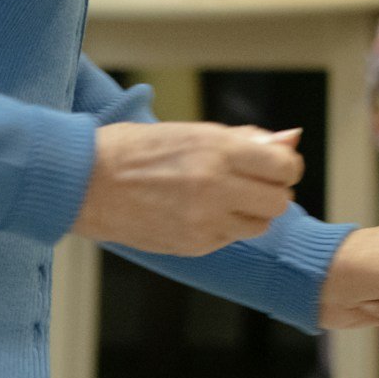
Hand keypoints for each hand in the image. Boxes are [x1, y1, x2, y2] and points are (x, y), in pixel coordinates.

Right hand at [71, 123, 302, 256]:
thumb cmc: (140, 149)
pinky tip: (203, 212)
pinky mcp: (192, 246)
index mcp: (218, 151)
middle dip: (273, 191)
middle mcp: (214, 188)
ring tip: (227, 197)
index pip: (285, 167)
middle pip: (280, 201)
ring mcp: (203, 221)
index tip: (275, 164)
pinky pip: (231, 239)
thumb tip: (292, 138)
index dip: (286, 166)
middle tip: (252, 181)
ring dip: (253, 212)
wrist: (86, 183)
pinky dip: (227, 227)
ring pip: (261, 225)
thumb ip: (248, 139)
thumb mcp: (197, 132)